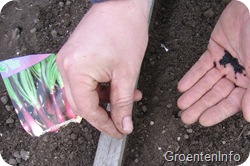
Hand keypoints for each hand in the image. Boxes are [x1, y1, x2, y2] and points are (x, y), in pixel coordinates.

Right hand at [56, 1, 149, 137]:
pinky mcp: (75, 57)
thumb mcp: (127, 73)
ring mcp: (68, 61)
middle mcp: (65, 67)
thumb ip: (124, 103)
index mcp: (75, 71)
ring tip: (128, 97)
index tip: (119, 132)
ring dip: (106, 99)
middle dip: (104, 114)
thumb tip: (123, 125)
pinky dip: (102, 88)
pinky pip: (85, 81)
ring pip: (85, 93)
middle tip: (122, 120)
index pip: (87, 110)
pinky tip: (119, 86)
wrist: (121, 3)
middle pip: (82, 103)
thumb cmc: (125, 30)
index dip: (104, 124)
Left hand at [177, 1, 249, 125]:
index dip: (217, 112)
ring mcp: (225, 63)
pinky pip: (201, 67)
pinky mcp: (214, 51)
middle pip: (216, 94)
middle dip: (200, 106)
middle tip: (186, 117)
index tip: (203, 121)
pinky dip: (191, 77)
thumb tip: (249, 116)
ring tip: (181, 104)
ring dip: (193, 94)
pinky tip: (182, 87)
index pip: (232, 102)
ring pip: (206, 82)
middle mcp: (239, 74)